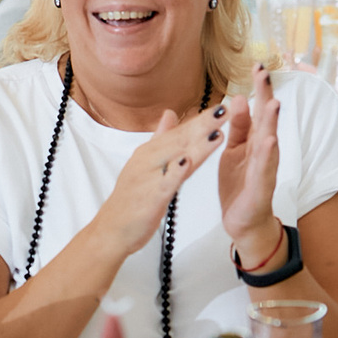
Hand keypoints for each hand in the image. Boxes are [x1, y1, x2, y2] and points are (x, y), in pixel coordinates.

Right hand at [94, 98, 223, 258]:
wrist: (111, 230)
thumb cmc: (131, 199)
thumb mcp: (145, 163)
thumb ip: (160, 139)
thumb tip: (170, 113)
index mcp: (150, 152)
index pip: (179, 132)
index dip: (201, 119)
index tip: (223, 107)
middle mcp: (148, 160)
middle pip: (181, 140)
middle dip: (204, 125)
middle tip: (226, 110)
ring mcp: (148, 178)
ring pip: (176, 157)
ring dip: (196, 143)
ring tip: (217, 130)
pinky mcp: (150, 198)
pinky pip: (165, 183)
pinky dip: (176, 171)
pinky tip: (188, 161)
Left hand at [217, 66, 286, 264]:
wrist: (243, 221)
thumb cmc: (240, 184)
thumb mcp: (234, 150)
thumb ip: (238, 127)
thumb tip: (237, 98)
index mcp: (254, 140)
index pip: (258, 109)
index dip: (259, 88)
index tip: (257, 64)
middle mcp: (264, 150)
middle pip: (267, 119)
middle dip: (266, 95)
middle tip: (265, 72)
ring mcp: (265, 168)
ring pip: (270, 141)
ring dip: (272, 122)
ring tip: (274, 102)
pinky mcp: (261, 187)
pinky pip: (265, 169)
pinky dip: (268, 155)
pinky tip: (270, 141)